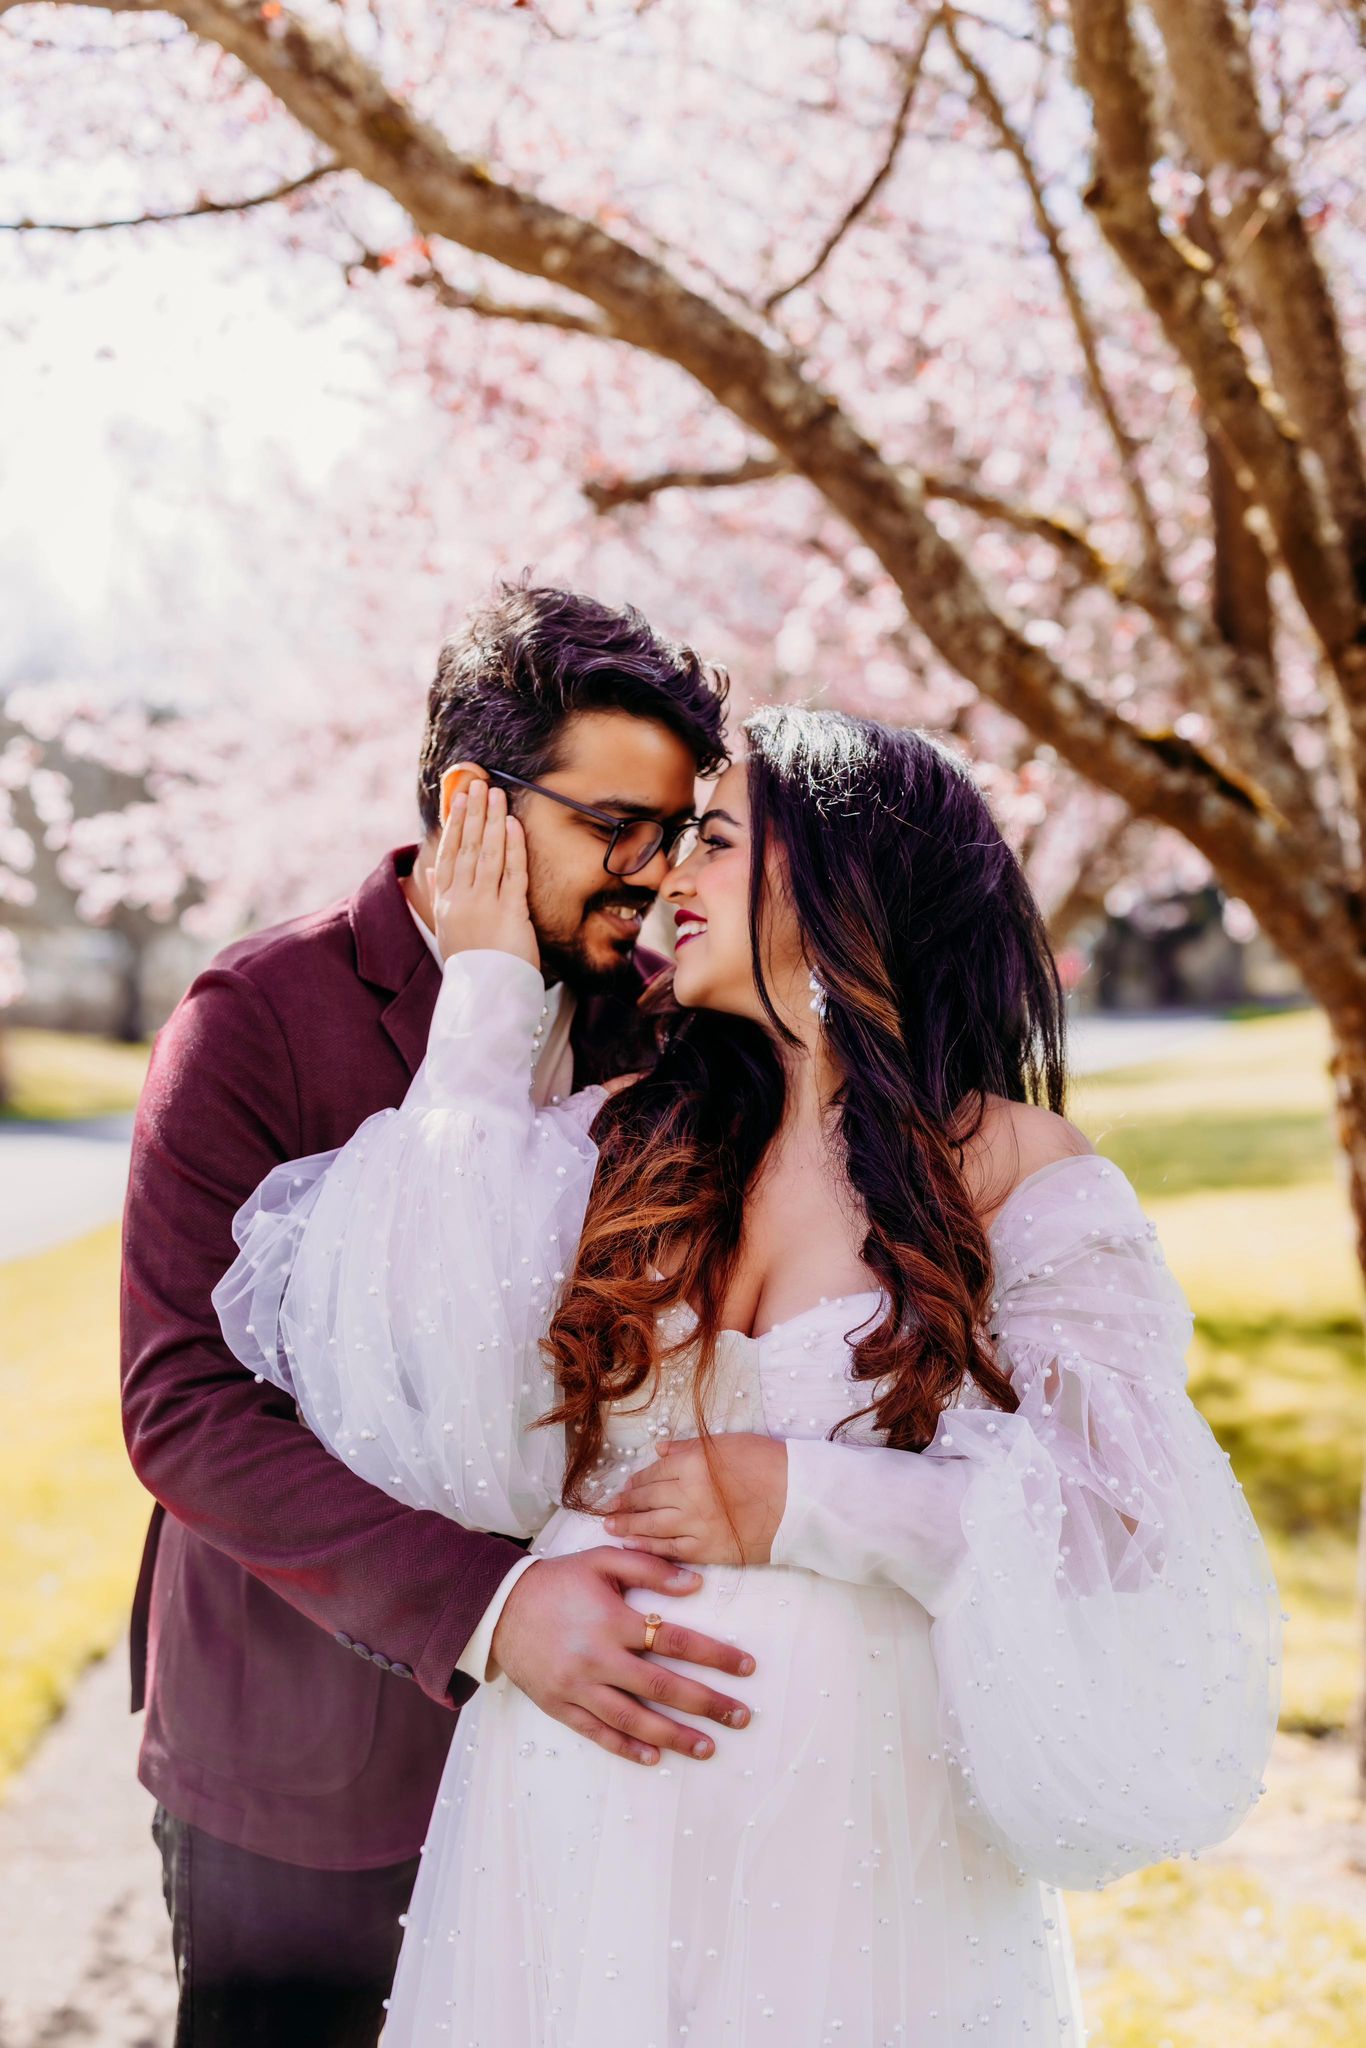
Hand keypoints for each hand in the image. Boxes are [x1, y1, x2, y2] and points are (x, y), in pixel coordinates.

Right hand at [430, 779, 537, 967]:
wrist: (484, 998)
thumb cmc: (472, 964)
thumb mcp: (449, 930)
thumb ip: (441, 897)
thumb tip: (430, 872)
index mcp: (446, 903)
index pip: (449, 854)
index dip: (455, 824)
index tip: (459, 798)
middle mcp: (461, 901)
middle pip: (467, 848)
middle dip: (474, 813)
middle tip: (479, 784)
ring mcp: (484, 906)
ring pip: (488, 855)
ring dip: (492, 822)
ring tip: (496, 794)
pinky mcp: (509, 914)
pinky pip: (512, 874)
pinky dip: (513, 848)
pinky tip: (513, 826)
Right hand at [489, 1546, 756, 1766]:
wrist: (498, 1607)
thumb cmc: (557, 1581)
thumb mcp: (601, 1560)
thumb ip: (649, 1568)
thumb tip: (695, 1585)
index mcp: (613, 1620)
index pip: (676, 1641)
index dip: (715, 1655)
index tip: (747, 1667)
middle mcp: (598, 1658)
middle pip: (662, 1686)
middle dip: (706, 1703)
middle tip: (742, 1716)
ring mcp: (577, 1687)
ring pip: (633, 1719)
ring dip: (674, 1735)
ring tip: (708, 1747)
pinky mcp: (559, 1706)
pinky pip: (597, 1733)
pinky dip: (627, 1747)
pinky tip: (654, 1757)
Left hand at [601, 1434, 787, 1566]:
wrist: (800, 1501)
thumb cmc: (769, 1465)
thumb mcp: (728, 1444)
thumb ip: (689, 1448)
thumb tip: (659, 1450)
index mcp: (692, 1464)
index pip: (654, 1472)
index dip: (637, 1480)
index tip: (625, 1486)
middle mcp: (688, 1495)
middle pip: (647, 1499)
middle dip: (625, 1504)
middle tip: (609, 1508)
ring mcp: (695, 1525)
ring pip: (651, 1527)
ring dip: (627, 1526)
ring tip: (610, 1526)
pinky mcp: (707, 1549)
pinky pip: (670, 1550)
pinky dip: (648, 1548)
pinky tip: (633, 1545)